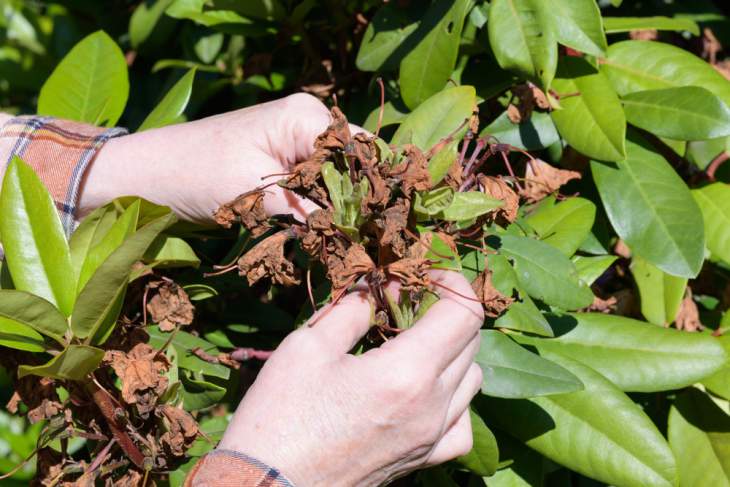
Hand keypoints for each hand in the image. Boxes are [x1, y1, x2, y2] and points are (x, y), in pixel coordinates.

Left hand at [79, 93, 360, 222]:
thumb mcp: (252, 194)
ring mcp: (296, 140)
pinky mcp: (284, 161)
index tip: (377, 230)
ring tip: (348, 243)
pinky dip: (320, 208)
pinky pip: (317, 184)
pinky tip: (324, 233)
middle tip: (364, 243)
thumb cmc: (193, 174)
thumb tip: (349, 232)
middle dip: (359, 202)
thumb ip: (303, 208)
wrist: (148, 175)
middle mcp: (307, 122)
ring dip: (339, 208)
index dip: (372, 190)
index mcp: (304, 117)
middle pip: (354, 163)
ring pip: (338, 177)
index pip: (361, 151)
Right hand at [217, 271, 483, 485]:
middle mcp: (432, 407)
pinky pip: (462, 424)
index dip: (453, 284)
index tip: (427, 275)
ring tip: (416, 343)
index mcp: (406, 372)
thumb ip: (353, 310)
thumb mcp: (309, 346)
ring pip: (473, 381)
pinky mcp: (423, 461)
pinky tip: (426, 392)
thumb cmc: (280, 415)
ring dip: (453, 351)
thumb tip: (377, 289)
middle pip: (472, 342)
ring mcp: (431, 439)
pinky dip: (455, 399)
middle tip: (410, 301)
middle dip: (447, 311)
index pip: (464, 314)